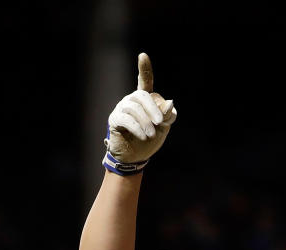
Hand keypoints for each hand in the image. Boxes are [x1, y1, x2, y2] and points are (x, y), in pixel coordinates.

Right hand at [104, 53, 176, 173]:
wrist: (134, 157)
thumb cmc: (149, 140)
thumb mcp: (163, 128)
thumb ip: (167, 116)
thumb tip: (170, 102)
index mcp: (144, 100)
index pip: (144, 81)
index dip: (144, 69)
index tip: (142, 56)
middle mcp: (131, 100)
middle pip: (142, 96)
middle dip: (153, 109)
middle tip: (160, 123)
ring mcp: (122, 109)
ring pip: (134, 109)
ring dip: (145, 122)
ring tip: (151, 134)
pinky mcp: (115, 120)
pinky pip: (126, 119)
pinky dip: (137, 127)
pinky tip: (143, 135)